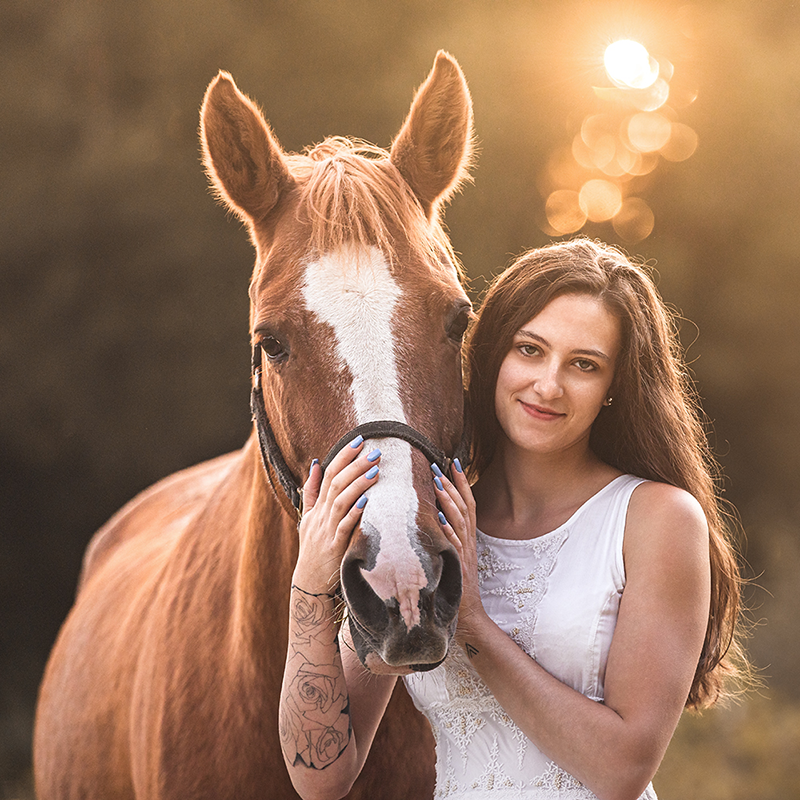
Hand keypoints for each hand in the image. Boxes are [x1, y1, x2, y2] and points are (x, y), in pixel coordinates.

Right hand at [293, 436, 380, 594]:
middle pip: (337, 483)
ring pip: (341, 500)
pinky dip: (355, 512)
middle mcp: (321, 515)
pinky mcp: (335, 546)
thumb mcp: (308, 518)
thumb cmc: (312, 549)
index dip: (343, 456)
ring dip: (358, 483)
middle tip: (374, 450)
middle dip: (355, 465)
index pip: (329, 474)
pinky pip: (345, 526)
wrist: (309, 584)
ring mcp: (327, 530)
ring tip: (375, 469)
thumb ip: (312, 492)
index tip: (359, 440)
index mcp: (317, 507)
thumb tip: (315, 464)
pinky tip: (367, 500)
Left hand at [431, 459, 487, 640]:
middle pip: (463, 507)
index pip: (467, 503)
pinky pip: (453, 546)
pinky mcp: (458, 567)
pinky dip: (447, 531)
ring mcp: (464, 554)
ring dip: (448, 501)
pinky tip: (438, 519)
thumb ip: (449, 536)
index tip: (453, 461)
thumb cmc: (456, 585)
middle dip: (452, 484)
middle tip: (439, 464)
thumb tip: (435, 516)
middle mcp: (468, 541)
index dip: (462, 482)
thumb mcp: (455, 556)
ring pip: (458, 521)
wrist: (468, 615)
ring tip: (438, 482)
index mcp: (468, 537)